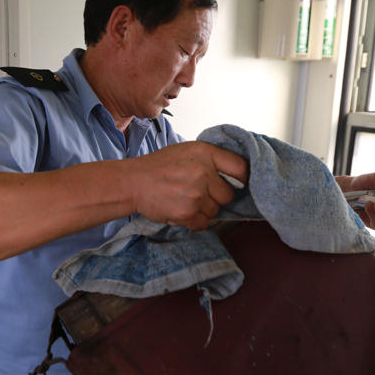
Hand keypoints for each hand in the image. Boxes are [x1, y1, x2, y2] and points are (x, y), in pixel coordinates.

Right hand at [128, 142, 248, 229]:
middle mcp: (203, 172)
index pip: (241, 168)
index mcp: (205, 153)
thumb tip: (233, 173)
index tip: (238, 183)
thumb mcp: (186, 151)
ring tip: (184, 200)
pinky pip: (204, 223)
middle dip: (216, 197)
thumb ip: (209, 159)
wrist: (132, 182)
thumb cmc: (157, 167)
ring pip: (215, 211)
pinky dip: (194, 221)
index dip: (242, 178)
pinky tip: (181, 210)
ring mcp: (196, 194)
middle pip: (228, 194)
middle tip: (198, 193)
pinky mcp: (188, 212)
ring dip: (203, 210)